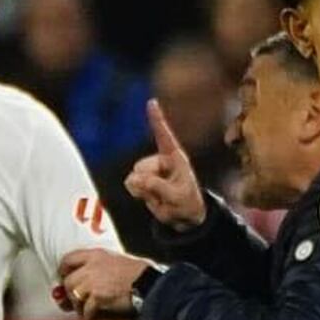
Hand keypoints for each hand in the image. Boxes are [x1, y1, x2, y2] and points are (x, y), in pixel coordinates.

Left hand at [58, 247, 148, 317]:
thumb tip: (88, 277)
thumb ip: (101, 266)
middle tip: (74, 303)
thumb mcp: (119, 262)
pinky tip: (96, 317)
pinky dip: (90, 315)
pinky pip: (86, 310)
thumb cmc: (140, 275)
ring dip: (79, 305)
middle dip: (71, 294)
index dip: (64, 271)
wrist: (150, 286)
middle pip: (69, 281)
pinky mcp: (97, 298)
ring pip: (75, 296)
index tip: (65, 280)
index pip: (68, 259)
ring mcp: (93, 282)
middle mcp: (91, 266)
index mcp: (96, 255)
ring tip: (88, 310)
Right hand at [124, 98, 206, 229]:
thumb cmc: (187, 203)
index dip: (157, 119)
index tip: (151, 102)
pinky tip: (153, 198)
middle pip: (141, 167)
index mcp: (174, 157)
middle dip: (149, 184)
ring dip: (146, 191)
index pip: (164, 135)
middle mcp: (160, 160)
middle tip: (166, 195)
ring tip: (162, 197)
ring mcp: (149, 170)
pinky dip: (140, 195)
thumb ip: (156, 187)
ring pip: (134, 178)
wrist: (184, 217)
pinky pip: (132, 186)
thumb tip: (133, 179)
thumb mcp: (177, 196)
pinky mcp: (141, 181)